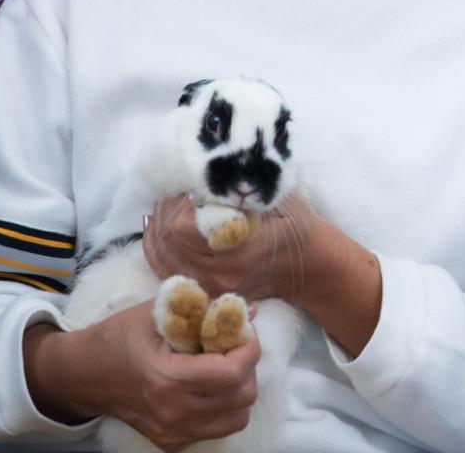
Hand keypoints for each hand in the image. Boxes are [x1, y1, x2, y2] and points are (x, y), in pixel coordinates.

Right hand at [26, 302, 258, 452]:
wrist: (85, 375)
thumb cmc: (120, 336)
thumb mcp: (157, 311)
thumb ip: (204, 308)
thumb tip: (249, 311)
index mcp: (168, 378)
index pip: (234, 372)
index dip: (250, 347)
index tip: (243, 331)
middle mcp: (173, 412)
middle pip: (242, 396)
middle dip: (247, 366)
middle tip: (232, 347)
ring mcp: (172, 432)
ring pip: (237, 418)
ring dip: (239, 390)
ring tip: (222, 368)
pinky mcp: (171, 442)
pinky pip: (217, 429)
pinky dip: (222, 408)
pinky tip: (205, 387)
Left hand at [144, 194, 326, 304]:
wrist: (308, 265)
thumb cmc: (295, 224)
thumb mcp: (277, 197)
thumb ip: (243, 188)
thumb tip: (205, 172)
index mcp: (242, 248)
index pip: (184, 226)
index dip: (179, 201)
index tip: (190, 184)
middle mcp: (223, 273)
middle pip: (170, 239)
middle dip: (166, 210)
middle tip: (177, 190)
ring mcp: (212, 287)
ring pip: (163, 256)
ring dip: (158, 227)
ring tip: (167, 205)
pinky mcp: (206, 293)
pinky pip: (166, 271)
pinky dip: (156, 248)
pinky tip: (156, 227)